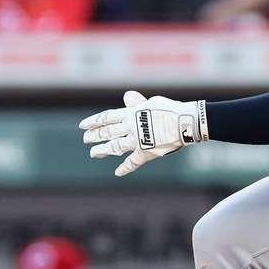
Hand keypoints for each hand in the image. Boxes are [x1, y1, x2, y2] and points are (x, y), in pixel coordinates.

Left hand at [79, 90, 207, 176]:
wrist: (185, 123)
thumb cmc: (170, 109)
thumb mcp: (151, 102)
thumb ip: (137, 102)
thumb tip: (126, 96)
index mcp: (131, 114)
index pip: (107, 118)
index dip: (93, 122)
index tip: (83, 126)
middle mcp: (130, 128)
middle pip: (107, 133)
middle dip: (94, 136)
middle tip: (86, 139)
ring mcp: (137, 141)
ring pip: (114, 147)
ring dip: (102, 151)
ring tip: (93, 154)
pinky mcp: (146, 153)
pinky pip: (132, 162)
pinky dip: (125, 168)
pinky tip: (117, 172)